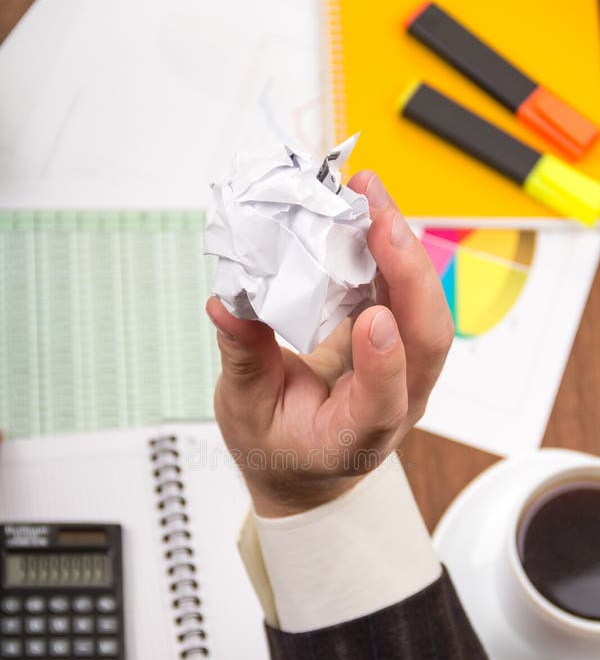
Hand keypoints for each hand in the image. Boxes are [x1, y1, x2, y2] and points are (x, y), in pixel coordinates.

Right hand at [206, 171, 453, 516]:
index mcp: (355, 436)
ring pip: (424, 309)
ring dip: (402, 248)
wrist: (307, 463)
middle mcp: (396, 403)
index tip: (373, 319)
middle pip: (426, 342)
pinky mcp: (399, 341)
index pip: (384, 405)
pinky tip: (368, 213)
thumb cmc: (279, 447)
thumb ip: (244, 360)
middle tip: (377, 215)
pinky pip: (407, 293)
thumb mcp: (246, 413)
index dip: (384, 364)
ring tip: (370, 196)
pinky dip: (390, 251)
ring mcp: (406, 371)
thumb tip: (227, 303)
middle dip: (409, 274)